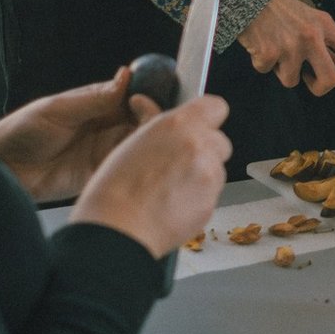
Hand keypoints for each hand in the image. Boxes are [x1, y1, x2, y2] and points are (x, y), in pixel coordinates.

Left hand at [0, 68, 141, 202]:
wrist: (3, 167)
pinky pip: (124, 169)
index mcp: (97, 103)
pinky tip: (136, 163)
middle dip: (152, 119)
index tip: (147, 99)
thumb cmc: (20, 131)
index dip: (146, 95)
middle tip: (148, 122)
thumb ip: (93, 98)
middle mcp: (105, 126)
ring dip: (146, 143)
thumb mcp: (57, 109)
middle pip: (142, 120)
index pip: (133, 95)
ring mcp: (103, 151)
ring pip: (138, 144)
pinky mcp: (99, 173)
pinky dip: (134, 166)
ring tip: (144, 143)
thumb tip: (125, 76)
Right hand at [70, 95, 231, 257]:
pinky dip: (198, 196)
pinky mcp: (211, 202)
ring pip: (217, 168)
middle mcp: (200, 146)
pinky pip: (212, 193)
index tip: (197, 123)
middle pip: (219, 140)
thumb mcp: (129, 142)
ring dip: (202, 174)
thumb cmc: (115, 189)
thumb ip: (152, 123)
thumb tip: (145, 104)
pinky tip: (172, 203)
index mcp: (179, 124)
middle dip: (204, 149)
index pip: (215, 106)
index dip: (206, 116)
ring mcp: (209, 175)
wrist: (118, 229)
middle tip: (177, 161)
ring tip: (170, 187)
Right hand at [237, 0, 334, 96]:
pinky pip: (268, 72)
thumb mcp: (309, 19)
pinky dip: (262, 63)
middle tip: (308, 80)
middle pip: (330, 79)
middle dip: (319, 87)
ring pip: (292, 80)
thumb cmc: (280, 9)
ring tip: (275, 48)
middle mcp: (312, 36)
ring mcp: (291, 46)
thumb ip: (325, 41)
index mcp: (325, 25)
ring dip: (282, 70)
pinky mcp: (269, 53)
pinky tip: (260, 45)